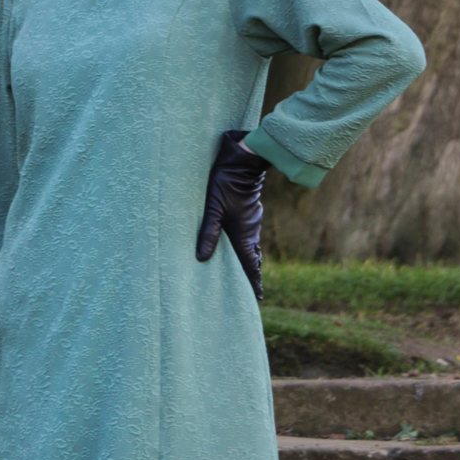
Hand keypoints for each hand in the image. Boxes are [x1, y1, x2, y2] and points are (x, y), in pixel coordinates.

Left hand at [196, 128, 269, 301]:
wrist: (243, 161)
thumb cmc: (225, 183)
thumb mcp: (213, 208)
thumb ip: (208, 232)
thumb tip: (202, 259)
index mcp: (244, 235)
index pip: (250, 265)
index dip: (253, 282)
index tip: (257, 298)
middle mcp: (250, 232)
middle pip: (253, 259)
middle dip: (252, 275)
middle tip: (253, 292)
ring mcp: (251, 222)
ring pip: (252, 248)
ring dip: (250, 262)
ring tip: (248, 274)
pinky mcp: (248, 214)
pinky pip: (250, 237)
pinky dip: (248, 248)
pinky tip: (241, 248)